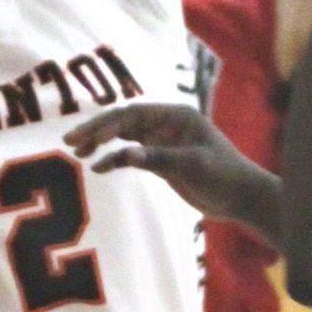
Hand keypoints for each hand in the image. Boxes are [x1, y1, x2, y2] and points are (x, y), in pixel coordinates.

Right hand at [66, 102, 279, 240]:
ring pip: (124, 137)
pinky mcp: (162, 160)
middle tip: (70, 142)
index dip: (106, 124)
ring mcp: (163, 142)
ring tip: (77, 153)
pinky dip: (114, 160)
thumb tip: (124, 155)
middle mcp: (166, 124)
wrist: (242, 198)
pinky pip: (132, 156)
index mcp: (176, 116)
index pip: (133, 114)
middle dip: (96, 131)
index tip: (86, 138)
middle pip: (124, 122)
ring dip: (101, 143)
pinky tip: (98, 168)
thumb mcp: (193, 165)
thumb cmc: (225, 175)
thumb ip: (158, 158)